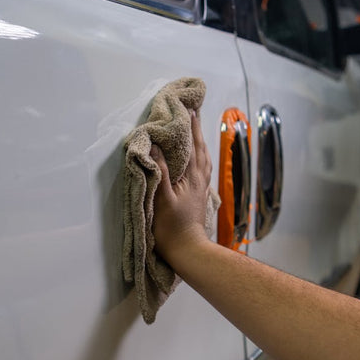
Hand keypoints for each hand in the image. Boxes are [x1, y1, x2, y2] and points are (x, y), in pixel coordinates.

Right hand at [151, 111, 213, 267]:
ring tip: (195, 131)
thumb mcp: (162, 198)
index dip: (190, 126)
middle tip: (193, 112)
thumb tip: (157, 146)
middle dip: (196, 130)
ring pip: (203, 158)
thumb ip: (161, 171)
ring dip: (199, 142)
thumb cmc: (172, 228)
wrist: (188, 250)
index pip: (192, 145)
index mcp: (192, 176)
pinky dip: (199, 158)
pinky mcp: (199, 196)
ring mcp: (201, 188)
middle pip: (200, 148)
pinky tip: (197, 159)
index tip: (188, 108)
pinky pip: (202, 169)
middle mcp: (200, 179)